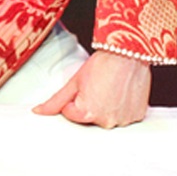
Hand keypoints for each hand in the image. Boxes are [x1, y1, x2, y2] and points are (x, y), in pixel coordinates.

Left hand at [32, 50, 150, 127]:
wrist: (127, 53)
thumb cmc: (102, 64)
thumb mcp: (74, 82)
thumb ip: (55, 101)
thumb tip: (39, 111)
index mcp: (87, 114)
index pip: (71, 114)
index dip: (73, 99)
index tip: (83, 87)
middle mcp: (107, 122)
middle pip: (90, 119)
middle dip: (90, 105)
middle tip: (97, 87)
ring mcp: (124, 120)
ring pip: (108, 118)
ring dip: (106, 107)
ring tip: (110, 89)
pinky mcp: (137, 116)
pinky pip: (124, 116)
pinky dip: (121, 107)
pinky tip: (121, 92)